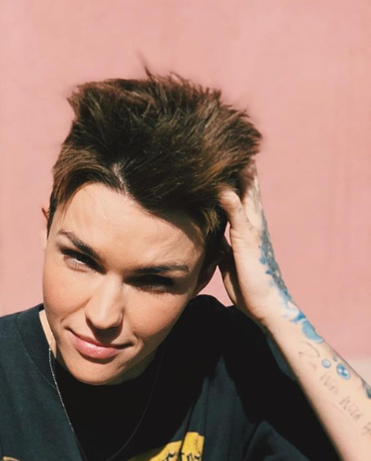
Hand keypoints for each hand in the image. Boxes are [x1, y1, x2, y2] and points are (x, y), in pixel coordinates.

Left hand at [216, 162, 293, 326]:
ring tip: (225, 148)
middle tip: (228, 140)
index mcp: (248, 227)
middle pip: (246, 185)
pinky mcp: (247, 239)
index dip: (233, 175)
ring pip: (244, 192)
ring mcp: (252, 229)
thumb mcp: (229, 261)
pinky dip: (227, 197)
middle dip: (238, 164)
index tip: (221, 157)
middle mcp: (253, 223)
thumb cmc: (248, 286)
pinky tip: (218, 184)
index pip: (241, 194)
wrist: (264, 305)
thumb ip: (222, 245)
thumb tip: (212, 238)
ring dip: (235, 171)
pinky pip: (236, 213)